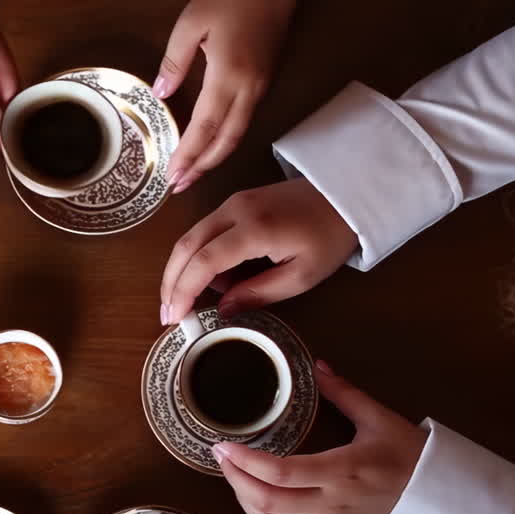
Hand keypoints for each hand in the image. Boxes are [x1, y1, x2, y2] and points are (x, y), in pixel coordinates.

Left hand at [154, 0, 295, 192]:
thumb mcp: (192, 23)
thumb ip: (175, 61)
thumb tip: (161, 94)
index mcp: (229, 76)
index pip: (205, 128)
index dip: (188, 155)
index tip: (172, 176)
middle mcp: (248, 89)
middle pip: (225, 141)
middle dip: (202, 167)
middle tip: (179, 186)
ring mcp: (260, 87)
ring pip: (237, 134)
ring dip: (214, 158)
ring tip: (192, 173)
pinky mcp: (264, 82)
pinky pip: (244, 122)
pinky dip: (225, 141)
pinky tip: (211, 146)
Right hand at [159, 178, 356, 326]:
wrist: (346, 195)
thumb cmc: (330, 236)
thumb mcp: (302, 276)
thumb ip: (259, 293)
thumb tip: (222, 309)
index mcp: (254, 228)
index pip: (204, 261)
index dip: (184, 291)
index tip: (174, 318)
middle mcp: (234, 209)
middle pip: (186, 246)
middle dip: (171, 282)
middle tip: (167, 314)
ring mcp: (232, 202)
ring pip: (190, 237)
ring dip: (182, 271)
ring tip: (192, 301)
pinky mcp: (234, 202)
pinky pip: (204, 231)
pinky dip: (197, 257)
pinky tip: (211, 280)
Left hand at [215, 361, 426, 513]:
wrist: (444, 500)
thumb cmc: (412, 457)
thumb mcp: (380, 419)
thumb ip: (344, 393)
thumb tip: (317, 366)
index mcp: (342, 470)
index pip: (281, 472)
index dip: (246, 462)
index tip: (225, 446)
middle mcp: (332, 503)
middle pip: (268, 501)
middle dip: (236, 480)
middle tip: (223, 459)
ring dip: (247, 504)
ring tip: (236, 479)